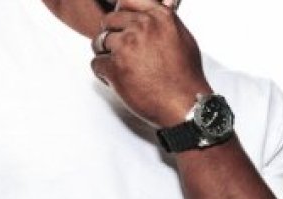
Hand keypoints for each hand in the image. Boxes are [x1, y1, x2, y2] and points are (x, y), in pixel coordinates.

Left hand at [90, 0, 211, 127]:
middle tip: (120, 53)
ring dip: (106, 56)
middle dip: (111, 37)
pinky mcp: (114, 67)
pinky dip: (104, 75)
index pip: (127, 2)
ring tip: (121, 70)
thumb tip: (155, 11)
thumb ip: (163, 22)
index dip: (122, 18)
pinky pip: (96, 64)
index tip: (122, 28)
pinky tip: (119, 82)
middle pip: (109, 21)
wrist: (185, 104)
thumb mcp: (182, 38)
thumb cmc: (186, 77)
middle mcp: (141, 26)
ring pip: (98, 42)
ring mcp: (126, 46)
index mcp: (159, 16)